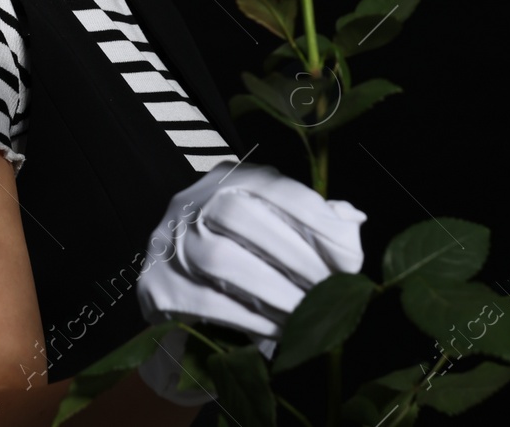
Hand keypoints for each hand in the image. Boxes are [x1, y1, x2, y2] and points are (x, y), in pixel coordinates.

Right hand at [135, 161, 365, 401]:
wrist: (181, 296)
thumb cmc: (244, 260)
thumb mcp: (277, 231)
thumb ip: (312, 222)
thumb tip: (353, 221)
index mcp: (228, 179)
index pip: (271, 186)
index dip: (314, 218)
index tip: (349, 258)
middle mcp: (191, 202)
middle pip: (239, 214)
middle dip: (292, 254)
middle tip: (328, 289)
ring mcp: (167, 242)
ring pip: (218, 258)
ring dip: (271, 290)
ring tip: (305, 314)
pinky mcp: (156, 285)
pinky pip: (204, 301)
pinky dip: (247, 318)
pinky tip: (277, 330)